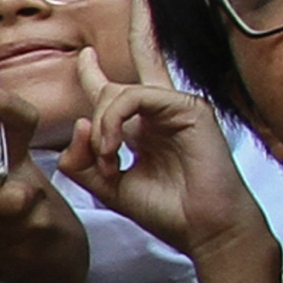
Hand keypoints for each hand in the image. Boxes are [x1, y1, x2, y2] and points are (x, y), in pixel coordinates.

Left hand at [55, 53, 238, 249]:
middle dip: (112, 54)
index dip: (96, 70)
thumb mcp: (107, 187)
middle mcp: (159, 114)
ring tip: (107, 159)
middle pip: (139, 62)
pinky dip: (113, 122)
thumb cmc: (165, 210)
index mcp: (142, 129)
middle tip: (94, 62)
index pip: (116, 91)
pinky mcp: (189, 108)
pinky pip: (136, 97)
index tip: (85, 54)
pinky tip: (113, 149)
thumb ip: (81, 161)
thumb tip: (78, 123)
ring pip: (118, 92)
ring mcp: (175, 108)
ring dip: (101, 127)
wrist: (204, 229)